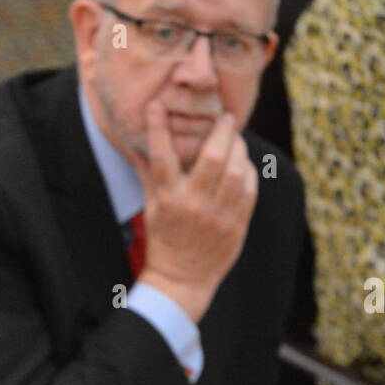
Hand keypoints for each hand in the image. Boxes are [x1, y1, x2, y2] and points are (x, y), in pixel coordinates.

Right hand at [130, 103, 257, 321]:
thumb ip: (148, 174)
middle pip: (213, 157)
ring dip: (240, 148)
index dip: (157, 128)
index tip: (157, 105)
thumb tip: (134, 145)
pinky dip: (249, 171)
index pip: (161, 157)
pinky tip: (243, 164)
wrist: (181, 279)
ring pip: (237, 169)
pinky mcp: (236, 224)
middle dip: (222, 131)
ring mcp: (218, 215)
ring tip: (236, 140)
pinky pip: (250, 188)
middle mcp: (193, 205)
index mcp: (168, 199)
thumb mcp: (151, 207)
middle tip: (225, 117)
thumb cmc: (164, 239)